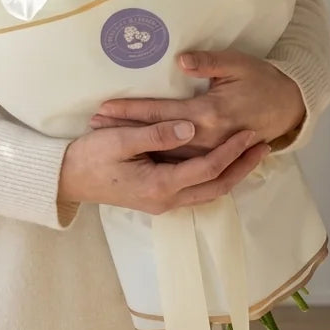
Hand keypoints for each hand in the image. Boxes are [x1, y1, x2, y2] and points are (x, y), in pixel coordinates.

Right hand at [58, 119, 268, 212]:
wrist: (67, 179)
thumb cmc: (89, 156)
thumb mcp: (119, 139)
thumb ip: (156, 134)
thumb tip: (190, 127)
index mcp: (160, 185)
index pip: (208, 169)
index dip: (232, 151)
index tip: (250, 133)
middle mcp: (166, 199)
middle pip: (217, 187)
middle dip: (242, 167)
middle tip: (263, 146)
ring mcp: (162, 202)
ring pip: (209, 192)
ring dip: (231, 173)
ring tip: (250, 152)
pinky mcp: (158, 196)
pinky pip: (196, 189)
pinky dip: (214, 176)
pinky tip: (221, 160)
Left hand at [89, 49, 305, 158]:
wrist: (287, 106)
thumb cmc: (260, 79)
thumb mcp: (237, 63)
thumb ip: (207, 63)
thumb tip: (180, 61)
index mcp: (209, 114)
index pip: (160, 115)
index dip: (132, 111)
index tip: (104, 108)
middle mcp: (207, 138)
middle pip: (157, 137)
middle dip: (126, 131)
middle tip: (95, 125)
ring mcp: (211, 151)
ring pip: (166, 154)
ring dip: (138, 145)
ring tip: (107, 137)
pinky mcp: (214, 155)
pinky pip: (181, 162)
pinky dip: (157, 157)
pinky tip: (138, 152)